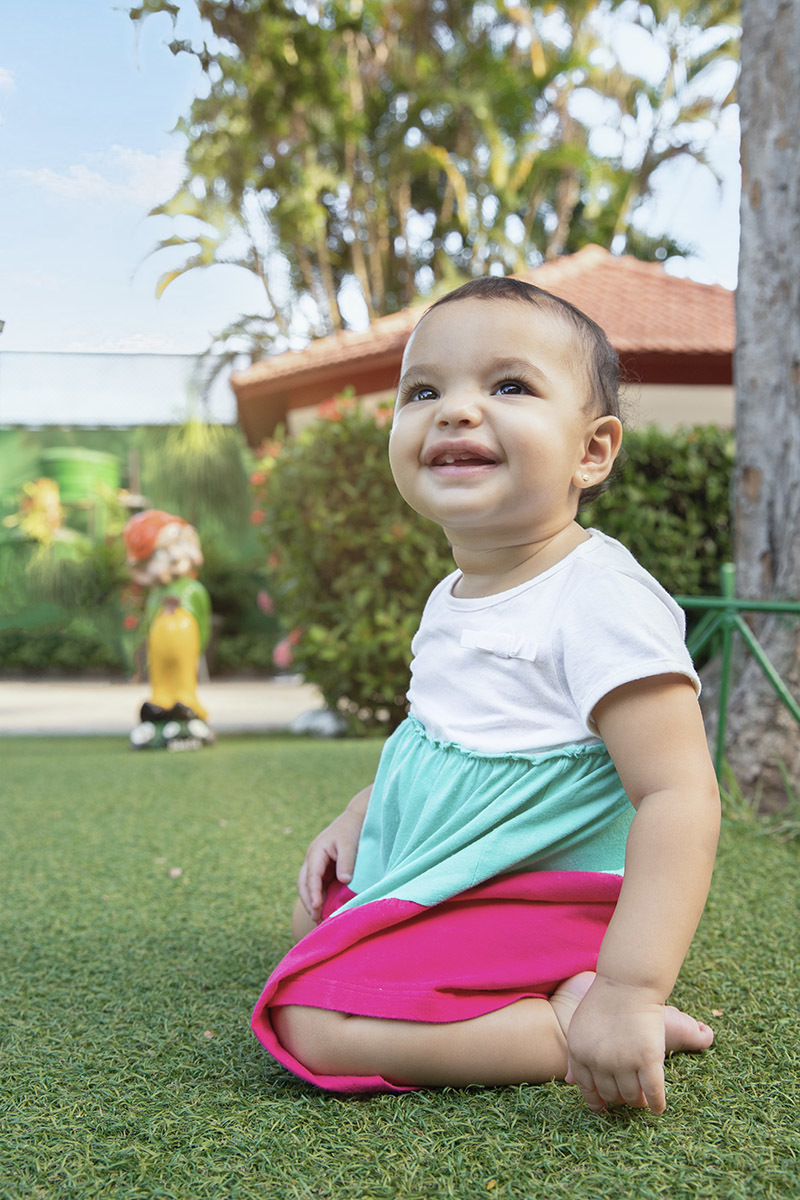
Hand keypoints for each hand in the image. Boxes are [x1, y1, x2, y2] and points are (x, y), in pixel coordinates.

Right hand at [297, 797, 367, 922]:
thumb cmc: (351, 831)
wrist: (354, 819)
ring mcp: (316, 865)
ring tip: (319, 919)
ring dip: (312, 902)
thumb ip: (346, 862)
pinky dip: (319, 898)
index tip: (316, 906)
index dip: (313, 892)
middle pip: (304, 884)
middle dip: (308, 901)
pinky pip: (317, 886)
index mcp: (316, 852)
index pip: (311, 876)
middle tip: (316, 918)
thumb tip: (344, 881)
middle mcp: (312, 859)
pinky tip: (324, 909)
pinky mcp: (323, 870)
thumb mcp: (349, 844)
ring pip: (308, 886)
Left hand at [565, 977, 667, 1113]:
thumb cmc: (605, 1002)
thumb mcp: (580, 1028)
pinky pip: (654, 1092)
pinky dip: (657, 1103)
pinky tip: (659, 1106)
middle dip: (620, 1099)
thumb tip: (568, 1081)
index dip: (597, 1101)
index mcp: (579, 1053)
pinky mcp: (648, 1059)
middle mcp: (599, 1061)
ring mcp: (624, 1062)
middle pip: (611, 1095)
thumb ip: (577, 1055)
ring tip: (644, 1099)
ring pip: (632, 1097)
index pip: (587, 1089)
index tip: (604, 1108)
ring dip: (639, 1101)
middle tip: (629, 1097)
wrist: (627, 983)